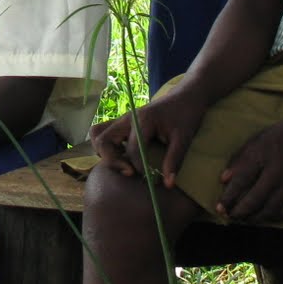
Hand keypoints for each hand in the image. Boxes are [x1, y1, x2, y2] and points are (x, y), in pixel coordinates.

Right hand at [91, 89, 205, 185]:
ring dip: (104, 153)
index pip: (131, 149)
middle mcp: (126, 118)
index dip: (139, 167)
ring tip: (122, 165)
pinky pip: (102, 132)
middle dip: (112, 160)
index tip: (151, 178)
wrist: (184, 98)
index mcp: (142, 120)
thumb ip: (174, 161)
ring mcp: (122, 119)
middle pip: (103, 140)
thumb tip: (168, 185)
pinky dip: (105, 147)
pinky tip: (121, 157)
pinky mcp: (122, 122)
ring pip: (97, 134)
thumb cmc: (185, 116)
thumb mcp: (184, 138)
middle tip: (129, 172)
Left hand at [216, 107, 282, 224]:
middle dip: (239, 212)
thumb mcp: (257, 139)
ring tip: (243, 219)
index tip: (219, 207)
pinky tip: (263, 216)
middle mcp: (277, 172)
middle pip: (254, 199)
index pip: (241, 181)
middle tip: (228, 216)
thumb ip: (240, 159)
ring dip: (254, 218)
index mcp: (263, 155)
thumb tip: (223, 180)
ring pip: (269, 210)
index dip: (228, 197)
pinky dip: (272, 217)